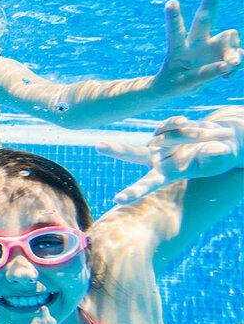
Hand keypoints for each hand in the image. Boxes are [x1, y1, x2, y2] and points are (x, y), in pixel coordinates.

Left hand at [97, 114, 242, 203]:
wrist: (223, 140)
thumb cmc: (221, 155)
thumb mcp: (221, 159)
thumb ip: (215, 156)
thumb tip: (210, 150)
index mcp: (168, 173)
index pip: (148, 183)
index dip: (134, 191)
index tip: (117, 200)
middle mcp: (157, 158)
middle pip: (134, 153)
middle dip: (117, 149)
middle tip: (99, 146)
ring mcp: (159, 142)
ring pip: (164, 134)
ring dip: (188, 134)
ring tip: (207, 135)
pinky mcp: (163, 129)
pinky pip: (171, 123)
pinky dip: (183, 124)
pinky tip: (191, 125)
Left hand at [153, 0, 241, 95]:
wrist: (178, 87)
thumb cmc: (175, 83)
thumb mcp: (185, 84)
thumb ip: (207, 74)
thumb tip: (231, 62)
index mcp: (178, 48)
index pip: (176, 32)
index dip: (174, 18)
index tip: (170, 2)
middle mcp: (196, 42)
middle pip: (204, 19)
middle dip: (210, 2)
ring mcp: (211, 45)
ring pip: (229, 35)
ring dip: (233, 51)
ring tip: (231, 65)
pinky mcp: (223, 52)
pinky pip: (237, 54)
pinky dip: (236, 65)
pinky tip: (228, 74)